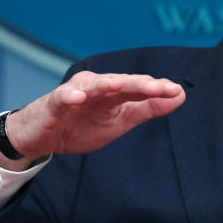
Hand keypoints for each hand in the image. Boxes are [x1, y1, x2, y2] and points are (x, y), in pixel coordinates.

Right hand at [0, 72, 185, 169]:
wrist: (41, 139)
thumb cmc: (81, 125)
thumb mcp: (121, 120)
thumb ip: (149, 108)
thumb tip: (180, 95)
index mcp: (114, 91)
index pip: (138, 88)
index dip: (157, 89)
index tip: (176, 92)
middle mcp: (96, 86)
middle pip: (120, 83)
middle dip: (140, 84)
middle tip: (160, 87)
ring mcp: (74, 93)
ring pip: (94, 86)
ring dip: (107, 84)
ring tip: (121, 84)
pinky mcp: (53, 104)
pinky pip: (62, 98)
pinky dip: (69, 96)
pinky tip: (77, 97)